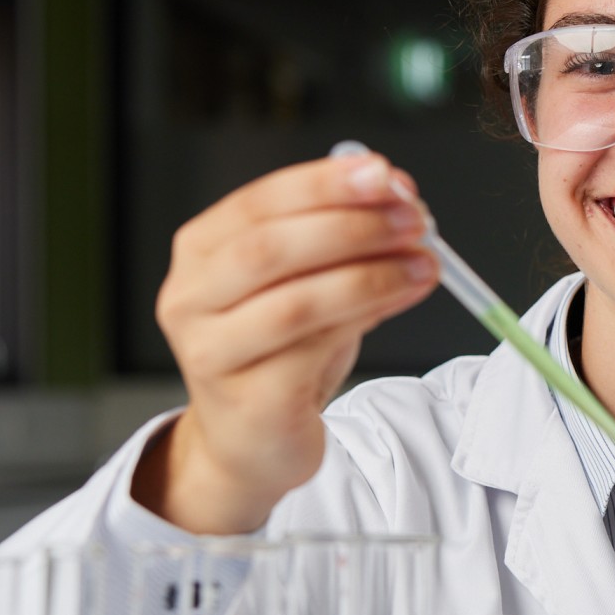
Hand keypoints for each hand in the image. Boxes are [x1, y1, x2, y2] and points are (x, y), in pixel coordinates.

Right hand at [133, 152, 439, 533]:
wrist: (254, 441)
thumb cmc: (279, 355)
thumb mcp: (304, 285)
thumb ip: (339, 242)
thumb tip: (397, 199)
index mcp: (201, 252)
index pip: (259, 201)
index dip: (324, 183)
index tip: (383, 173)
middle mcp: (191, 297)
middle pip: (270, 247)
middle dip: (351, 225)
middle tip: (413, 219)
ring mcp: (211, 351)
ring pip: (296, 300)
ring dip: (370, 274)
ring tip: (423, 262)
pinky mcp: (246, 399)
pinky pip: (312, 349)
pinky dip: (367, 314)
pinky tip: (404, 295)